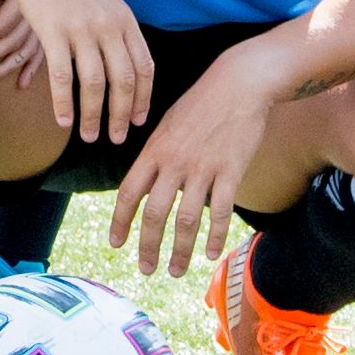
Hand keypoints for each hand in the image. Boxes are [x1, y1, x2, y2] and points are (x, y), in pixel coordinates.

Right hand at [0, 0, 152, 144]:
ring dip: (93, 116)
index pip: (144, 67)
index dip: (143, 98)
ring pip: (94, 84)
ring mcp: (82, 29)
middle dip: (121, 116)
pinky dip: (64, 103)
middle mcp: (108, 26)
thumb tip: (124, 66)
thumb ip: (117, 31)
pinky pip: (63, 77)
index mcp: (125, 20)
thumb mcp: (105, 1)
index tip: (138, 121)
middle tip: (116, 139)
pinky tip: (62, 121)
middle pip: (123, 81)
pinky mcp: (53, 32)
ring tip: (89, 136)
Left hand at [105, 43, 282, 279]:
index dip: (120, 221)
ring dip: (180, 251)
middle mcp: (175, 162)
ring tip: (176, 271)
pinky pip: (219, 211)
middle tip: (145, 269)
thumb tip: (145, 183)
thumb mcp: (168, 123)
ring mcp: (203, 167)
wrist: (239, 84)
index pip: (128, 192)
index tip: (115, 244)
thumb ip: (156, 155)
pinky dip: (213, 236)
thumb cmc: (202, 103)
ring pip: (186, 220)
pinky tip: (210, 254)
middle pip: (155, 213)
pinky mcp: (230, 171)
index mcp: (155, 149)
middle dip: (147, 246)